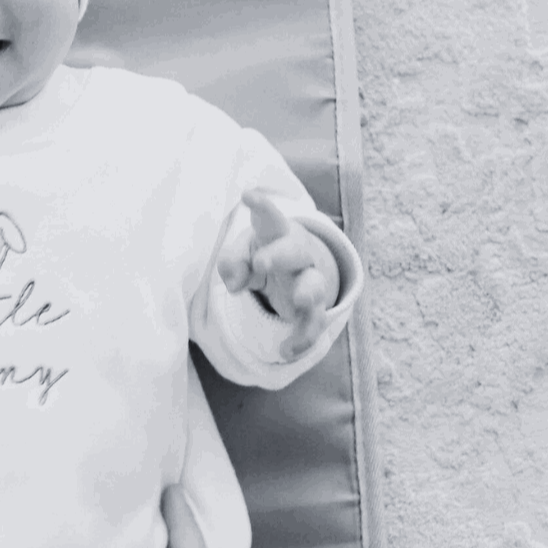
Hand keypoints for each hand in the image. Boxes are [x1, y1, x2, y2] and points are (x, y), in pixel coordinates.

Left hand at [218, 189, 339, 356]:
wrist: (291, 271)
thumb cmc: (260, 254)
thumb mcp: (242, 254)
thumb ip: (232, 263)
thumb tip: (234, 285)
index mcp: (276, 234)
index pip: (270, 218)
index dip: (261, 207)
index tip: (248, 196)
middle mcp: (298, 255)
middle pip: (295, 250)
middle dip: (280, 255)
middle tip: (261, 262)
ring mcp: (309, 281)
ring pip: (314, 285)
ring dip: (308, 293)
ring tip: (299, 301)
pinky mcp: (312, 309)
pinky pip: (312, 324)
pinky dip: (302, 339)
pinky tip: (286, 352)